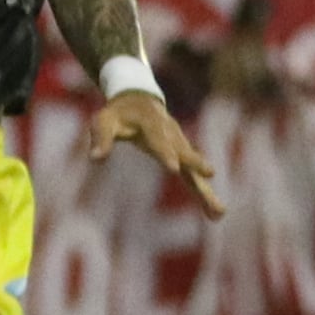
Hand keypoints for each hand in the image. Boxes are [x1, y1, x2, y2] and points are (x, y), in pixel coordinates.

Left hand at [88, 86, 222, 215]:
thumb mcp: (104, 121)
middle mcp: (172, 137)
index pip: (159, 141)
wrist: (140, 100)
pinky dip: (205, 195)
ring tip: (219, 212)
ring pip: (194, 171)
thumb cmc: (119, 113)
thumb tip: (95, 158)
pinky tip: (216, 214)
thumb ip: (101, 138)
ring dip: (206, 191)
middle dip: (196, 166)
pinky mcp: (183, 158)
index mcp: (152, 126)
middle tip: (209, 175)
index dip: (166, 153)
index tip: (174, 168)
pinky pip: (194, 178)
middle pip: (186, 154)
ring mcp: (180, 148)